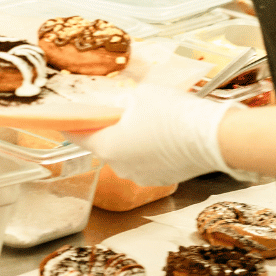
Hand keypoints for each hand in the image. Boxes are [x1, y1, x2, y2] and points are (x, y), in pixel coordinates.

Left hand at [65, 85, 257, 186]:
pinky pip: (145, 162)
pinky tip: (157, 134)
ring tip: (138, 121)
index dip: (68, 125)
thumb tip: (119, 108)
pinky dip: (145, 149)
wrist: (216, 138)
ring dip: (126, 140)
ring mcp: (143, 176)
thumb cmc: (175, 114)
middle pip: (103, 146)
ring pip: (125, 155)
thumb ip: (121, 104)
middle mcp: (121, 167)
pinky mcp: (163, 179)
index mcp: (108, 147)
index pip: (78, 135)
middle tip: (109, 113)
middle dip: (104, 130)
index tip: (59, 120)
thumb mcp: (140, 97)